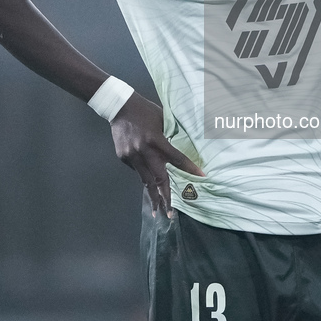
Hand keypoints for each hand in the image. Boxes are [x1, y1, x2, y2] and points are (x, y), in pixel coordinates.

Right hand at [110, 92, 204, 216]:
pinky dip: (143, 175)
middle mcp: (144, 150)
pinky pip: (136, 170)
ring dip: (152, 196)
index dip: (189, 169)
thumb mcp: (163, 119)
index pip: (176, 158)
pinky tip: (147, 179)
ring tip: (158, 210)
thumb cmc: (145, 110)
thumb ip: (171, 136)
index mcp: (156, 139)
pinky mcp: (123, 157)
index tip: (201, 177)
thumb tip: (182, 150)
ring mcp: (132, 156)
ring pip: (145, 180)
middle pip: (157, 178)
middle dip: (165, 197)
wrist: (119, 106)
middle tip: (171, 213)